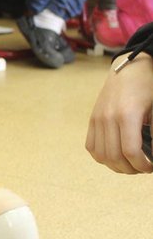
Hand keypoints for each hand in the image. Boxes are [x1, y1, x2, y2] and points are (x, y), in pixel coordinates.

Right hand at [86, 53, 152, 173]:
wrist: (128, 70)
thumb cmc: (147, 87)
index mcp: (127, 115)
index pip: (130, 152)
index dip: (142, 165)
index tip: (151, 167)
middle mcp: (108, 118)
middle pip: (114, 157)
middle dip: (130, 169)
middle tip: (142, 168)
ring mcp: (97, 119)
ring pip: (101, 155)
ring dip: (115, 166)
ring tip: (129, 164)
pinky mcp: (92, 119)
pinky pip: (91, 146)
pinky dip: (102, 157)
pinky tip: (114, 155)